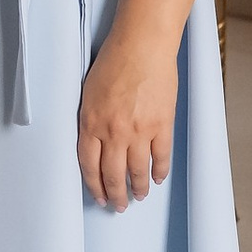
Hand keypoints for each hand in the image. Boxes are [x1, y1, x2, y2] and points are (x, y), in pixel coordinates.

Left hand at [77, 19, 177, 211]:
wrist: (142, 45)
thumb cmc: (113, 61)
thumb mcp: (89, 92)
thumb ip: (91, 120)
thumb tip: (95, 143)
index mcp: (90, 122)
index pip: (88, 165)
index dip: (94, 185)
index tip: (98, 196)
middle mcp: (113, 131)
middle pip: (113, 174)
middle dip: (115, 195)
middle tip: (118, 206)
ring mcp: (139, 130)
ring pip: (137, 171)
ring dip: (138, 188)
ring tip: (139, 197)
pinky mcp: (162, 125)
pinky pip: (160, 157)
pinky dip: (159, 171)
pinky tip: (157, 179)